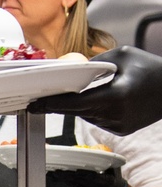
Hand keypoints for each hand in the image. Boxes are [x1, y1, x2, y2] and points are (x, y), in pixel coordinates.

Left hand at [29, 46, 161, 135]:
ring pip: (86, 116)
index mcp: (115, 96)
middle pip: (76, 112)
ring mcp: (118, 125)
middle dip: (59, 105)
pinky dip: (93, 110)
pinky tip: (103, 99)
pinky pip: (97, 120)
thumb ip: (95, 62)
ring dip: (79, 106)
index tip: (36, 104)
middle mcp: (115, 115)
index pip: (75, 103)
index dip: (53, 104)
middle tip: (39, 102)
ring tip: (85, 92)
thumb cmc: (151, 69)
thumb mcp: (123, 56)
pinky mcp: (121, 130)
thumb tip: (72, 66)